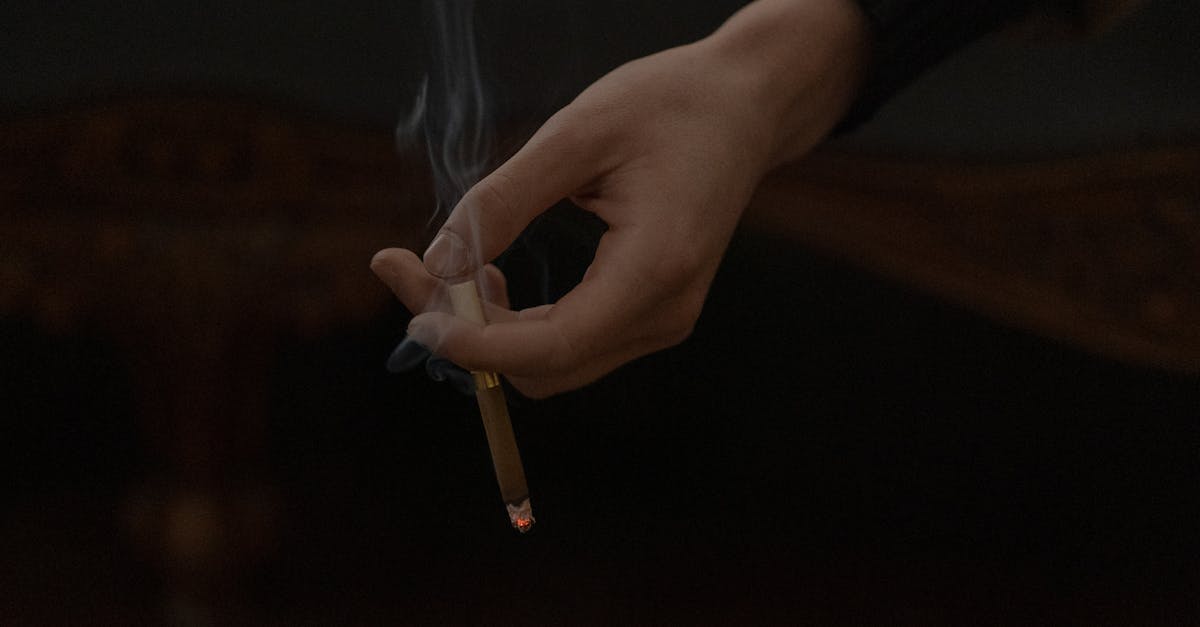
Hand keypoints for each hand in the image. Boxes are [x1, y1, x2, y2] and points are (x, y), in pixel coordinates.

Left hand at [373, 0, 867, 397]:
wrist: (743, 108)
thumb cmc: (669, 105)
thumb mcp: (576, 135)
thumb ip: (502, 201)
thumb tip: (437, 262)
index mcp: (656, 269)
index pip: (550, 346)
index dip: (472, 342)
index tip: (412, 309)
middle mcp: (665, 313)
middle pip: (543, 367)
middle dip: (468, 334)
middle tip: (410, 269)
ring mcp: (662, 321)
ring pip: (552, 364)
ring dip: (490, 331)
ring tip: (457, 268)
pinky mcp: (651, 314)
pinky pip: (571, 345)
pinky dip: (519, 325)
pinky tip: (493, 279)